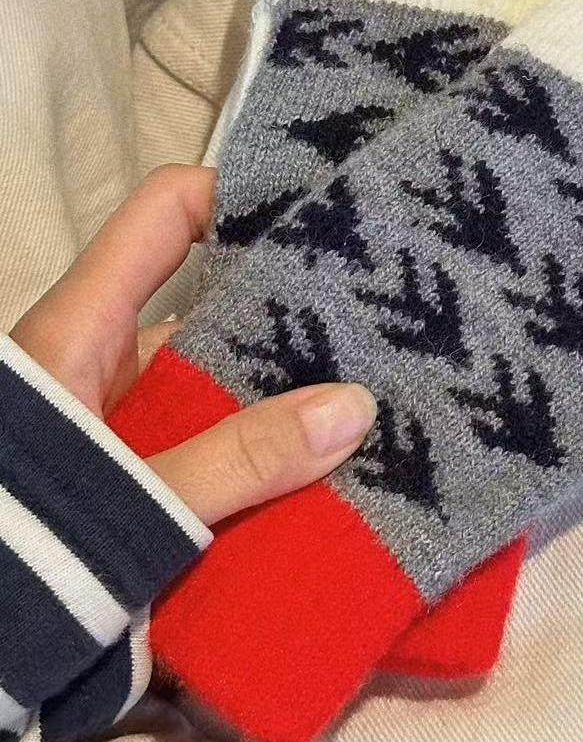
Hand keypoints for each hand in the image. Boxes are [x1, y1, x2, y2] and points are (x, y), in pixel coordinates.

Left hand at [10, 165, 374, 524]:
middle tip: (387, 314)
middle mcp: (111, 360)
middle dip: (297, 306)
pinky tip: (337, 462)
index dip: (237, 192)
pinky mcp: (144, 476)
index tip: (325, 209)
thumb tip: (357, 405)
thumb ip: (239, 457)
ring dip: (290, 390)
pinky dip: (270, 448)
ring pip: (224, 379)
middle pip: (214, 301)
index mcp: (85, 328)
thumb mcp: (129, 499)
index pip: (166, 214)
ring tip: (383, 391)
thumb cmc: (16, 549)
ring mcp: (129, 420)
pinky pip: (220, 441)